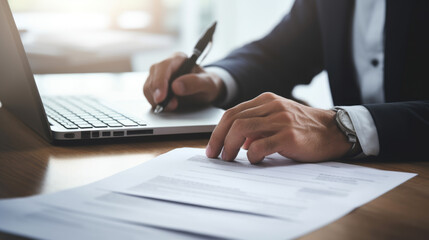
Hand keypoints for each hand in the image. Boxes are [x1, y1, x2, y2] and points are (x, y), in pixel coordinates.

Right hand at [143, 52, 224, 110]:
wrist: (206, 90)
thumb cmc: (207, 83)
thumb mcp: (208, 83)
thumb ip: (195, 83)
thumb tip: (176, 86)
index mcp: (178, 59)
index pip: (163, 67)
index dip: (160, 82)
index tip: (161, 97)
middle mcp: (166, 65)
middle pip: (152, 77)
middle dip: (158, 94)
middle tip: (171, 106)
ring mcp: (159, 76)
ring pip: (148, 87)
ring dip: (156, 100)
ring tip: (172, 106)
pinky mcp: (156, 87)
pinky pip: (149, 95)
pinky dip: (155, 103)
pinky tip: (167, 106)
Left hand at [206, 92, 351, 162]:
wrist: (333, 131)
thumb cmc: (303, 128)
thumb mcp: (278, 120)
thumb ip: (257, 126)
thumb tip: (237, 142)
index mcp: (266, 100)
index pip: (232, 113)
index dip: (217, 131)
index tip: (212, 147)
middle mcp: (272, 106)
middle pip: (233, 120)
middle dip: (219, 139)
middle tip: (215, 155)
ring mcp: (281, 120)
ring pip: (242, 129)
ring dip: (229, 146)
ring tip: (228, 159)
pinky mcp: (289, 135)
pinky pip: (260, 145)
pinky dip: (251, 155)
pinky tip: (254, 160)